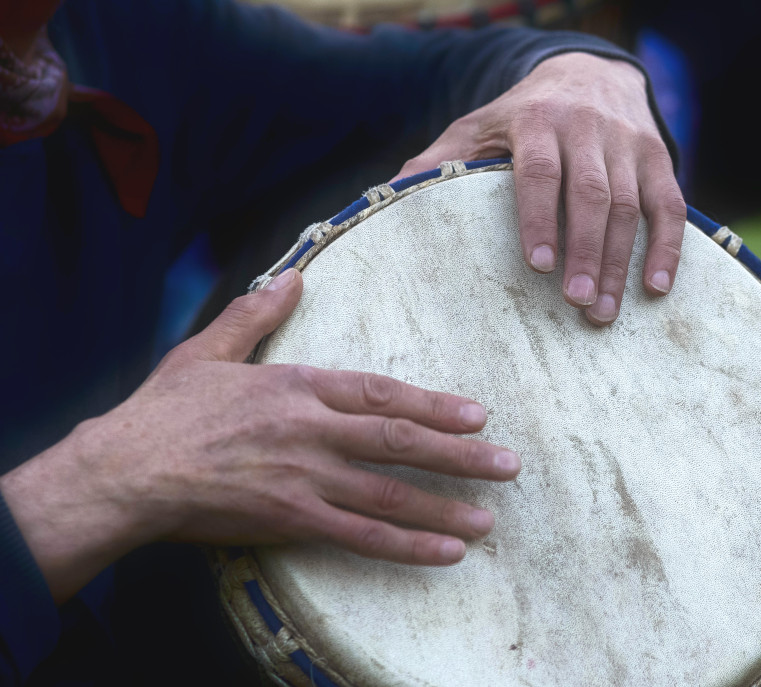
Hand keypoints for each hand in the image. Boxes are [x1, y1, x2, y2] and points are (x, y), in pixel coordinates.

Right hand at [0, 269, 519, 602]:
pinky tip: (443, 554)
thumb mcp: (209, 349)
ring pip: (388, 493)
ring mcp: (303, 477)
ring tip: (488, 519)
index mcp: (297, 386)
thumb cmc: (166, 411)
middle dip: (460, 455)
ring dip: (443, 507)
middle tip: (508, 465)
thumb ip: (256, 314)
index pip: (381, 393)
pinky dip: (404, 546)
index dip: (433, 404)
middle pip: (399, 441)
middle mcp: (311, 430)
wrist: (125, 471)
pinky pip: (358, 536)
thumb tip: (291, 277)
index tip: (476, 414)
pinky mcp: (289, 519)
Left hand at [395, 52, 685, 325]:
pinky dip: (668, 247)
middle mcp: (588, 128)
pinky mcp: (658, 157)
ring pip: (630, 206)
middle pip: (592, 195)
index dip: (540, 218)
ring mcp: (628, 143)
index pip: (540, 171)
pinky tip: (657, 287)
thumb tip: (391, 196)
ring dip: (620, 262)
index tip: (539, 265)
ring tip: (603, 312)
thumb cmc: (523, 114)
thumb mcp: (478, 126)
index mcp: (537, 121)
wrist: (589, 71)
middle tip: (577, 304)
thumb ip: (440, 160)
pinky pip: (669, 204)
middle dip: (585, 253)